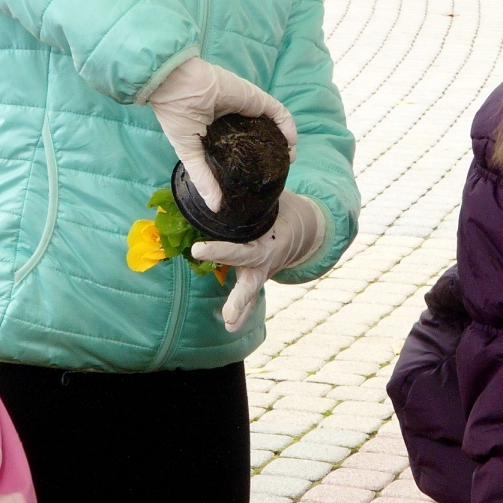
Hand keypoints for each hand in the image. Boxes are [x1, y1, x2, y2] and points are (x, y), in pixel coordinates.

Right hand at [149, 57, 295, 211]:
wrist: (178, 87)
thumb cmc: (178, 116)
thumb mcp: (189, 153)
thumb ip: (204, 179)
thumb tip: (215, 207)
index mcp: (216, 130)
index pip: (240, 147)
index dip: (251, 162)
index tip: (258, 178)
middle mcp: (233, 119)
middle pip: (258, 137)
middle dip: (270, 153)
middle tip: (278, 170)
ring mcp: (246, 108)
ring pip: (271, 125)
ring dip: (282, 141)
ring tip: (289, 158)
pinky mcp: (255, 98)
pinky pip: (278, 111)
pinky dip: (287, 125)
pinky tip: (291, 141)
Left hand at [192, 192, 324, 332]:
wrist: (305, 228)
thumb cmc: (283, 209)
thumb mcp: (276, 199)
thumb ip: (257, 196)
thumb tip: (233, 175)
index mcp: (267, 243)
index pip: (240, 249)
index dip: (219, 250)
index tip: (197, 250)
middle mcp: (264, 261)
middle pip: (249, 282)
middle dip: (238, 298)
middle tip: (227, 315)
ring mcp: (261, 272)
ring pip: (250, 293)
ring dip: (240, 309)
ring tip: (228, 324)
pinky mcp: (257, 277)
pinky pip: (250, 296)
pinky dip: (242, 310)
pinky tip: (230, 326)